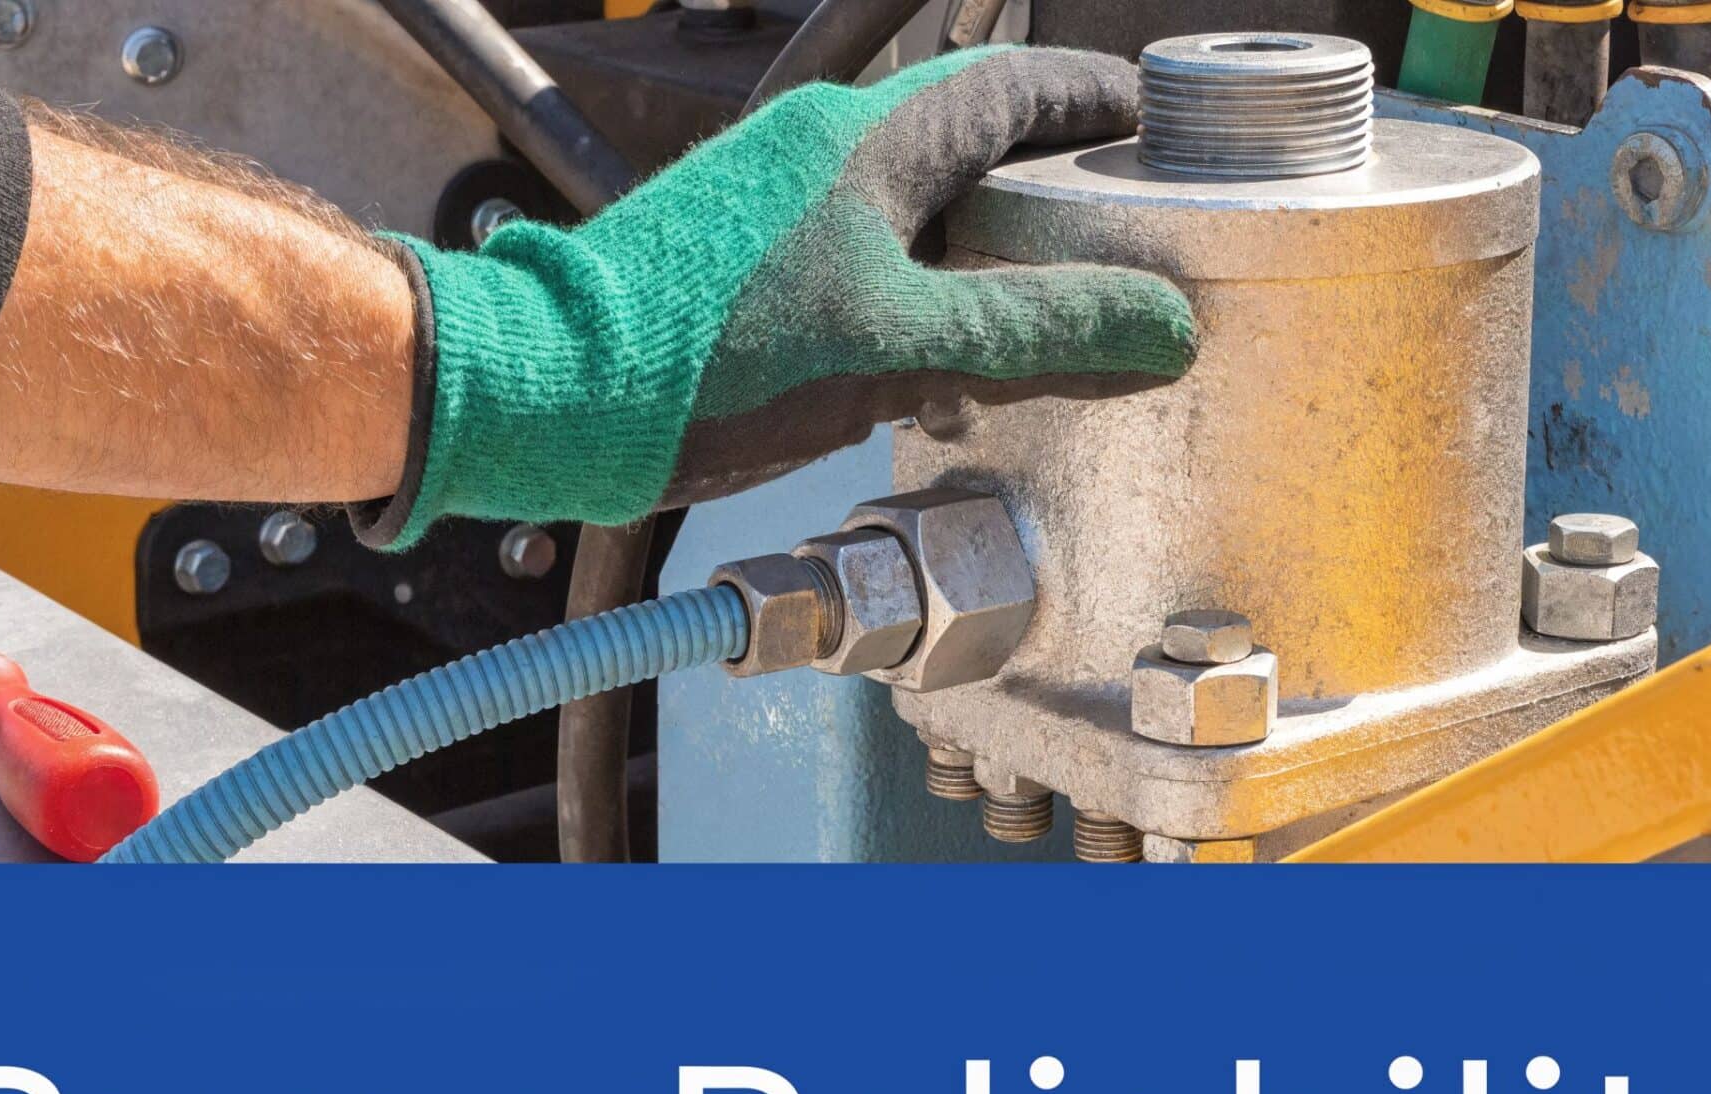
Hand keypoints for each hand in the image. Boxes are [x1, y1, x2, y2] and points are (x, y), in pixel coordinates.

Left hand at [369, 45, 1195, 548]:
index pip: (1021, 83)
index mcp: (871, 134)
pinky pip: (860, 255)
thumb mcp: (900, 350)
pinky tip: (931, 375)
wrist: (544, 394)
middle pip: (974, 141)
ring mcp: (775, 197)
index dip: (1103, 107)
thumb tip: (1163, 323)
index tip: (1166, 138)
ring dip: (986, 253)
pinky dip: (919, 297)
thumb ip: (1037, 331)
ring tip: (1045, 323)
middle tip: (1124, 241)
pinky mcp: (739, 257)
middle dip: (1057, 189)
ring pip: (915, 204)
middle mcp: (821, 145)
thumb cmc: (701, 357)